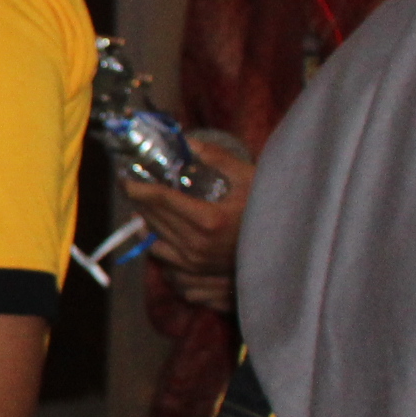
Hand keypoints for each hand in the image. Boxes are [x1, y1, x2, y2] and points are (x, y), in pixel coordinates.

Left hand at [122, 134, 253, 309]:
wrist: (289, 248)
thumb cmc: (270, 209)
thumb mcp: (250, 178)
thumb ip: (217, 158)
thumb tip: (186, 141)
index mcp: (208, 219)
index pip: (159, 199)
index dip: (138, 186)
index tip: (126, 177)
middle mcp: (197, 245)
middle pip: (152, 218)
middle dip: (139, 200)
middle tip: (135, 185)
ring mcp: (195, 263)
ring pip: (152, 240)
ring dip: (146, 222)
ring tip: (146, 207)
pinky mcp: (196, 275)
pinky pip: (162, 257)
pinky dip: (155, 242)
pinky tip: (160, 230)